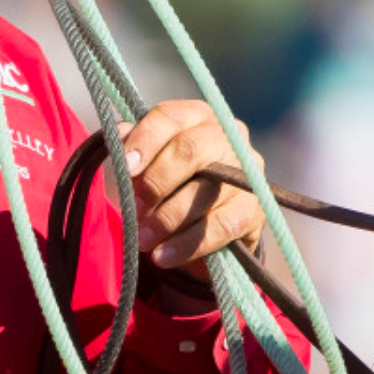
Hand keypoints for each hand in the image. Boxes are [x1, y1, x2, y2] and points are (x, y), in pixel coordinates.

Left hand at [120, 99, 264, 282]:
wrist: (205, 226)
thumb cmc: (170, 183)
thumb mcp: (148, 163)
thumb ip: (132, 148)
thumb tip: (119, 139)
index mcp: (198, 116)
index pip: (170, 117)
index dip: (145, 140)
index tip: (125, 167)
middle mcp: (228, 137)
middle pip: (191, 149)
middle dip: (156, 181)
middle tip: (133, 208)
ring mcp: (246, 172)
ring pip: (203, 192)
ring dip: (166, 219)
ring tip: (141, 239)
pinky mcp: (254, 209)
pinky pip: (220, 227)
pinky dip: (187, 244)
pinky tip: (163, 256)